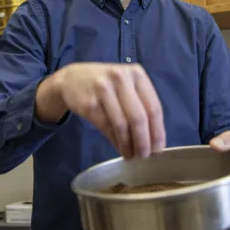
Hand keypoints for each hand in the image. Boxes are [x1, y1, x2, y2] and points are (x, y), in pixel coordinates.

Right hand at [36, 63, 165, 159]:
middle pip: (138, 117)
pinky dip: (115, 141)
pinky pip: (106, 127)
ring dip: (128, 144)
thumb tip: (152, 140)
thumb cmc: (107, 85)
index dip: (158, 132)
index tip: (158, 149)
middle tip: (145, 156)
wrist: (72, 78)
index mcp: (137, 74)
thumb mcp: (127, 86)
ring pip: (122, 124)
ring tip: (131, 155)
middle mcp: (121, 78)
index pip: (154, 107)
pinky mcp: (89, 103)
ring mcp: (103, 90)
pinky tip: (120, 148)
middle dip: (143, 141)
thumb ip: (141, 105)